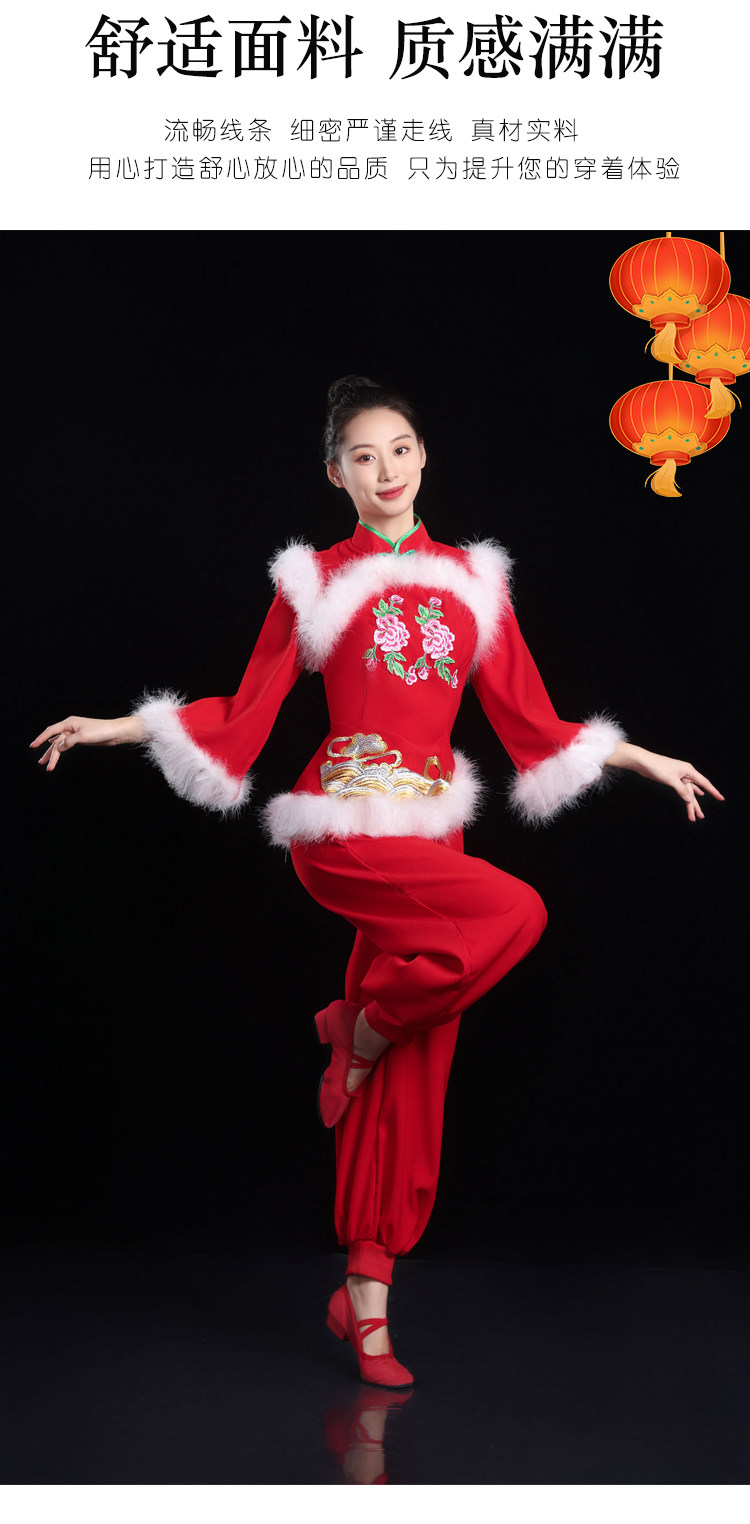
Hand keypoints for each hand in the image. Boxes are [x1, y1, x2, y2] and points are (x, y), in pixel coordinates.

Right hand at [29, 714, 143, 770]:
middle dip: (49, 753)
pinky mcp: (80, 738)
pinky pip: (66, 744)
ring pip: (60, 744)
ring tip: (46, 764)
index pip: (51, 730)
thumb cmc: (101, 731)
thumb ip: (69, 742)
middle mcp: (70, 726)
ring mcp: (75, 732)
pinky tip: (55, 748)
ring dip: (53, 754)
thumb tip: (59, 748)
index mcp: (69, 723)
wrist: (115, 732)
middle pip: (55, 741)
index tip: (33, 745)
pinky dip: (59, 748)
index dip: (41, 738)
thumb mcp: (83, 736)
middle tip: (42, 763)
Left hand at [629, 749, 724, 822]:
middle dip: (697, 805)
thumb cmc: (657, 767)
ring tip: (695, 816)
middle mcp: (686, 773)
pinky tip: (694, 797)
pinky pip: (682, 790)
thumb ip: (682, 790)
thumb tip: (690, 799)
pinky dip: (687, 795)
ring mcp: (679, 776)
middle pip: (694, 792)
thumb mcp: (671, 780)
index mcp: (688, 770)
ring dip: (690, 804)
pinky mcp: (672, 779)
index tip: (721, 798)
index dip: (713, 791)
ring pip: (688, 793)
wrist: (643, 761)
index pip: (704, 783)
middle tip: (700, 817)